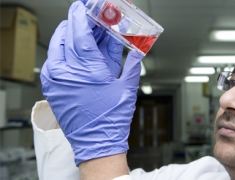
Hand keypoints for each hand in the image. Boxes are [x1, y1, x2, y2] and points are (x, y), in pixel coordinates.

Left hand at [40, 1, 143, 165]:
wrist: (97, 144)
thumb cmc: (111, 119)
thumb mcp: (126, 86)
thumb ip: (132, 61)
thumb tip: (140, 46)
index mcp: (86, 69)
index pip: (80, 30)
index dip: (83, 13)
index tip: (87, 4)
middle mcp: (66, 71)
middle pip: (69, 34)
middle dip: (80, 22)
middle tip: (93, 17)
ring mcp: (56, 79)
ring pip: (60, 44)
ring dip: (73, 34)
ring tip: (89, 32)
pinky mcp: (52, 86)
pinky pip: (56, 59)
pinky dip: (67, 49)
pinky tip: (81, 48)